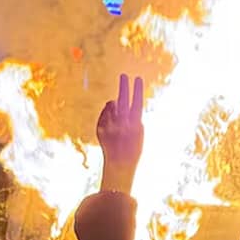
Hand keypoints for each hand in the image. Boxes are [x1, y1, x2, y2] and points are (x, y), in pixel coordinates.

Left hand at [97, 74, 144, 193]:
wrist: (120, 164)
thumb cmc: (133, 148)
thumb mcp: (138, 131)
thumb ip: (132, 116)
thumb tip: (116, 101)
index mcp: (135, 123)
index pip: (137, 102)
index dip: (137, 90)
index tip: (138, 78)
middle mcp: (122, 123)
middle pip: (123, 100)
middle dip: (124, 87)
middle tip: (123, 76)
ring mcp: (110, 125)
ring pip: (111, 106)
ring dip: (114, 106)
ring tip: (118, 117)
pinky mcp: (100, 128)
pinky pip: (104, 115)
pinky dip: (107, 115)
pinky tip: (111, 124)